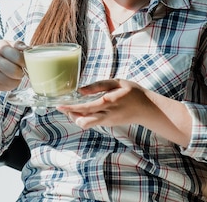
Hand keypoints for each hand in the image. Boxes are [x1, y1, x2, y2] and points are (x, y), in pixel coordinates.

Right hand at [0, 40, 28, 91]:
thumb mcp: (7, 45)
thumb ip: (18, 45)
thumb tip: (28, 48)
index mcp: (0, 47)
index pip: (18, 57)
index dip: (24, 61)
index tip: (24, 62)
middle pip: (15, 71)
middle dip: (21, 72)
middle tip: (19, 69)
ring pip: (12, 81)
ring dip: (17, 79)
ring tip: (14, 74)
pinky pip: (8, 87)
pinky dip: (11, 84)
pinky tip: (8, 79)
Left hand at [56, 78, 191, 146]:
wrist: (147, 109)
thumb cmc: (132, 92)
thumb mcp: (117, 82)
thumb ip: (98, 86)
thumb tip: (80, 91)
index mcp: (108, 103)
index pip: (85, 108)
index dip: (70, 108)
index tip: (59, 105)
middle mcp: (107, 115)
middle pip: (83, 122)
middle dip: (70, 115)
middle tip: (63, 106)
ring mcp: (107, 122)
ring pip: (86, 124)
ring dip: (76, 117)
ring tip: (71, 107)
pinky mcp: (108, 124)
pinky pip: (92, 122)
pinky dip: (84, 117)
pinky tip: (81, 109)